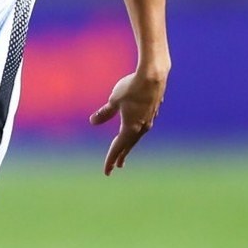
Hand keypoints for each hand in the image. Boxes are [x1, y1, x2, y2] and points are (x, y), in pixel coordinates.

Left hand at [88, 54, 169, 175]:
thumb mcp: (113, 101)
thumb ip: (104, 113)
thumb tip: (93, 122)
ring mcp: (149, 119)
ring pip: (137, 136)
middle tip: (117, 166)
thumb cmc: (131, 87)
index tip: (106, 172)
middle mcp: (142, 127)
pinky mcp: (153, 111)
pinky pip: (143, 126)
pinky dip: (136, 132)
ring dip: (129, 144)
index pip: (118, 147)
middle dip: (121, 155)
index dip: (110, 159)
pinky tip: (136, 129)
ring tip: (125, 150)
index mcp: (131, 127)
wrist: (154, 75)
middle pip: (128, 145)